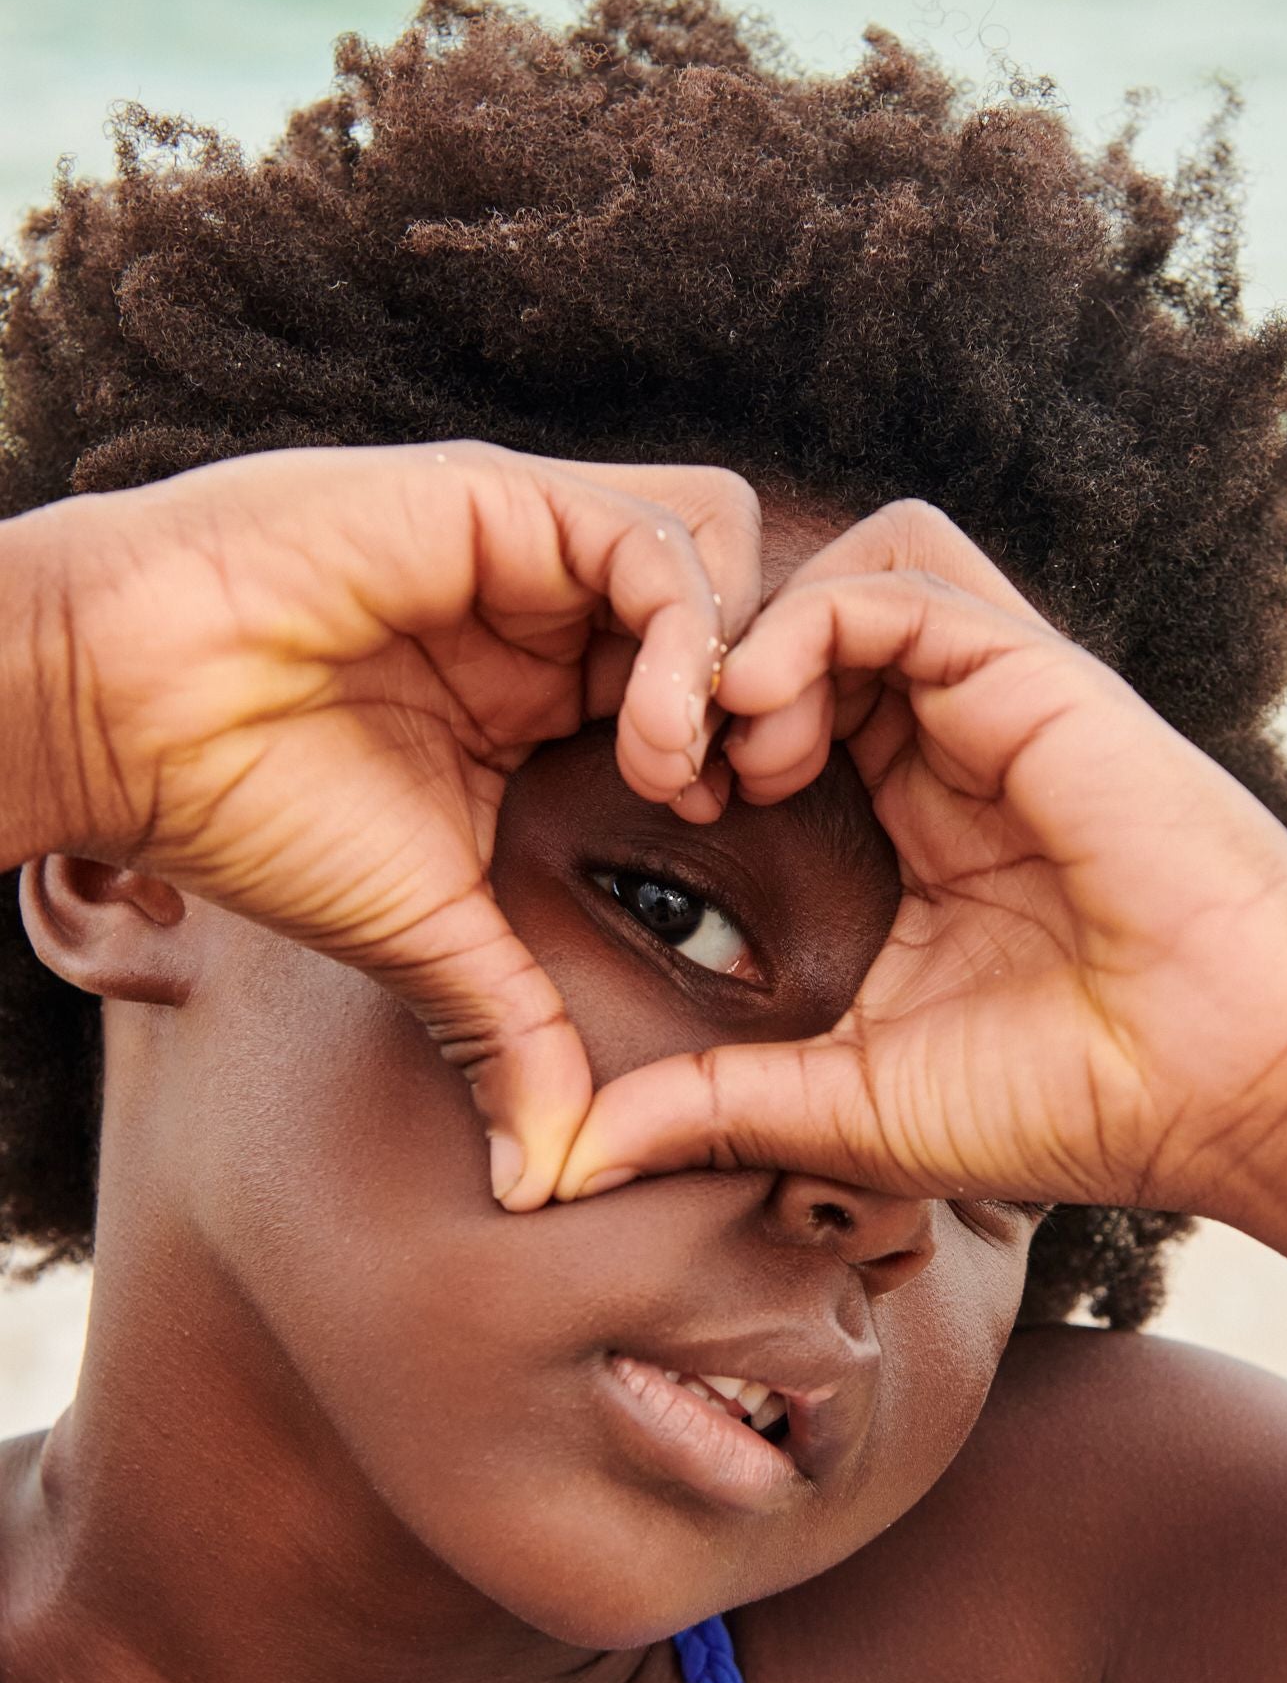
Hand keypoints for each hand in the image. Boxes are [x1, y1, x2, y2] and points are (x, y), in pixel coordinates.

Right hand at [5, 444, 761, 1205]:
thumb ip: (512, 1034)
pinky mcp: (502, 500)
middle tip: (744, 804)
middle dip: (773, 702)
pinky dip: (686, 640)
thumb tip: (545, 1183)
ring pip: (724, 554)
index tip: (723, 840)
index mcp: (546, 684)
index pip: (713, 682)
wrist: (116, 716)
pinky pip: (658, 541)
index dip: (749, 751)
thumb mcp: (426, 938)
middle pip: (745, 605)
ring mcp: (531, 543)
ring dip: (737, 668)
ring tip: (685, 778)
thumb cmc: (248, 809)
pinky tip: (648, 741)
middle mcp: (551, 602)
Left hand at [554, 503, 1286, 1219]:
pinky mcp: (1040, 679)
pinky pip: (902, 582)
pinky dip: (809, 623)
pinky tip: (763, 721)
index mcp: (918, 823)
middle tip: (663, 765)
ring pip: (854, 567)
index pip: (791, 712)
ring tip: (718, 739)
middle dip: (711, 666)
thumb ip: (714, 1105)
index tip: (656, 814)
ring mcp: (1000, 705)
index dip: (702, 732)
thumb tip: (566, 1161)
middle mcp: (957, 747)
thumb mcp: (845, 1104)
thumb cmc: (1066, 1105)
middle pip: (811, 620)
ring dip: (759, 630)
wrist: (1226, 1094)